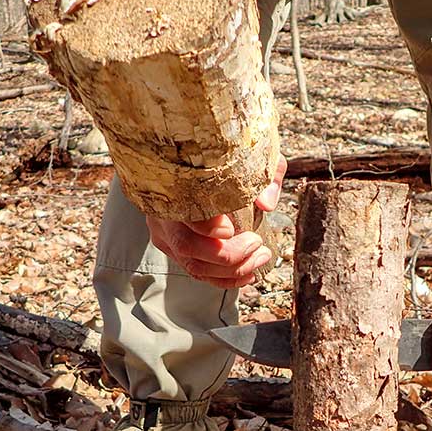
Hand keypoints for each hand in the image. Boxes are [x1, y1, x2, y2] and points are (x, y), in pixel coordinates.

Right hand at [147, 155, 286, 287]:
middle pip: (188, 247)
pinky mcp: (172, 246)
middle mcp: (164, 213)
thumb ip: (262, 174)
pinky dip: (224, 279)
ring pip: (192, 266)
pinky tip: (247, 274)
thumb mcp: (247, 154)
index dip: (206, 227)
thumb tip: (266, 204)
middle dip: (229, 256)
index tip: (230, 229)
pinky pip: (197, 272)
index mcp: (174, 185)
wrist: (184, 151)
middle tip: (258, 246)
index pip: (182, 213)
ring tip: (259, 259)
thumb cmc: (217, 155)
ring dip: (232, 271)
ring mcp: (165, 233)